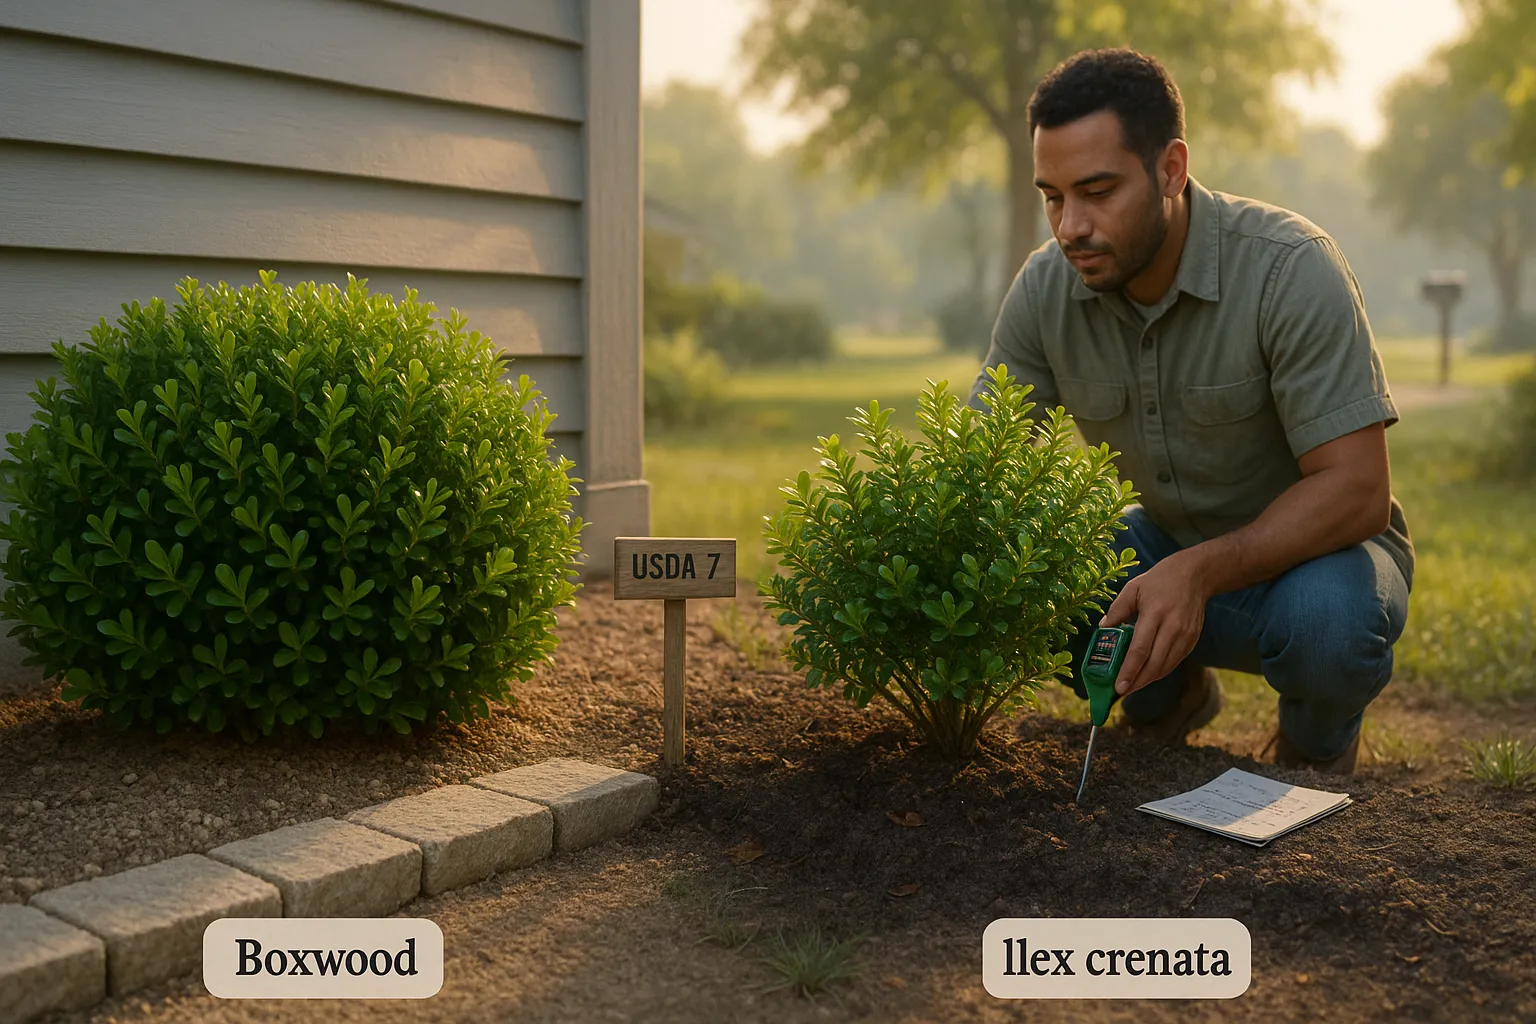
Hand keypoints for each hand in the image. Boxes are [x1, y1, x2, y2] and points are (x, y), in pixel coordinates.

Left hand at [1100, 549, 1211, 694]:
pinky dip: (1160, 671)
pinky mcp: (1192, 640)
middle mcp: (1173, 627)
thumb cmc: (1159, 581)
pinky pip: (1174, 662)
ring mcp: (1185, 635)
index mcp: (1155, 614)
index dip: (1129, 670)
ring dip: (1148, 680)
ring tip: (1131, 686)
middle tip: (1121, 692)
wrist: (1195, 576)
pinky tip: (1147, 675)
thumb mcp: (1133, 588)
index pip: (1140, 649)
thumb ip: (1117, 610)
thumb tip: (1103, 630)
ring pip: (1165, 666)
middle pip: (1154, 664)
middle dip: (1137, 682)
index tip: (1118, 686)